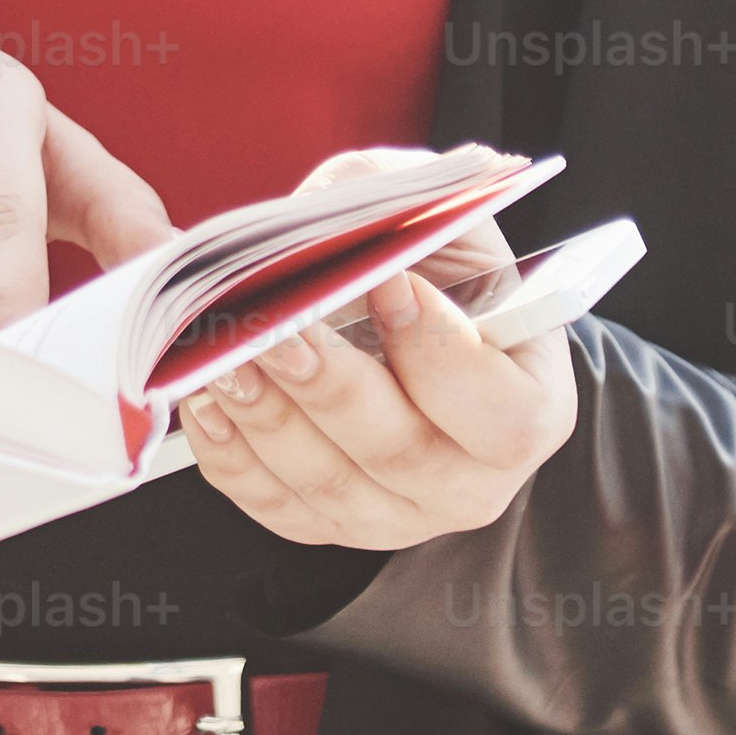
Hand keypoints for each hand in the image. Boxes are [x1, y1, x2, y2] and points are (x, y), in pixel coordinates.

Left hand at [173, 243, 577, 553]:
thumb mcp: (437, 216)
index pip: (504, 414)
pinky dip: (233, 455)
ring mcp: (401, 514)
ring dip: (269, 419)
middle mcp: (473, 481)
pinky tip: (206, 399)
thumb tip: (328, 223)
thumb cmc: (432, 265)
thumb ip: (399, 210)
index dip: (440, 352)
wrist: (405, 316)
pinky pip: (277, 506)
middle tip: (274, 329)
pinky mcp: (334, 524)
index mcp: (530, 409)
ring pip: (330, 486)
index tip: (386, 282)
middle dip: (330, 387)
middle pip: (402, 456)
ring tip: (223, 359)